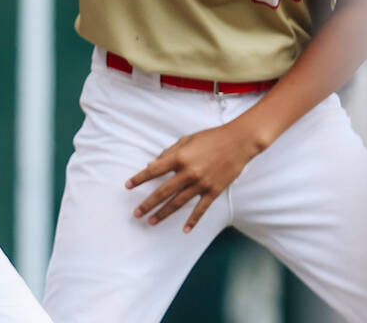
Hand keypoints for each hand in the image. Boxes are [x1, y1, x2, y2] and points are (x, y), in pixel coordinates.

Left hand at [127, 123, 263, 231]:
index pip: (153, 171)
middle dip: (148, 203)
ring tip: (151, 222)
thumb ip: (168, 153)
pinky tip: (184, 229)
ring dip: (163, 213)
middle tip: (136, 213)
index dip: (139, 179)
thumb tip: (151, 165)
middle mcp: (188, 173)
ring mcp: (202, 184)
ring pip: (178, 203)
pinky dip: (193, 220)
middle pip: (163, 191)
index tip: (128, 186)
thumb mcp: (186, 140)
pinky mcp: (214, 191)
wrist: (239, 142)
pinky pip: (201, 209)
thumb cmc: (210, 138)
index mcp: (179, 158)